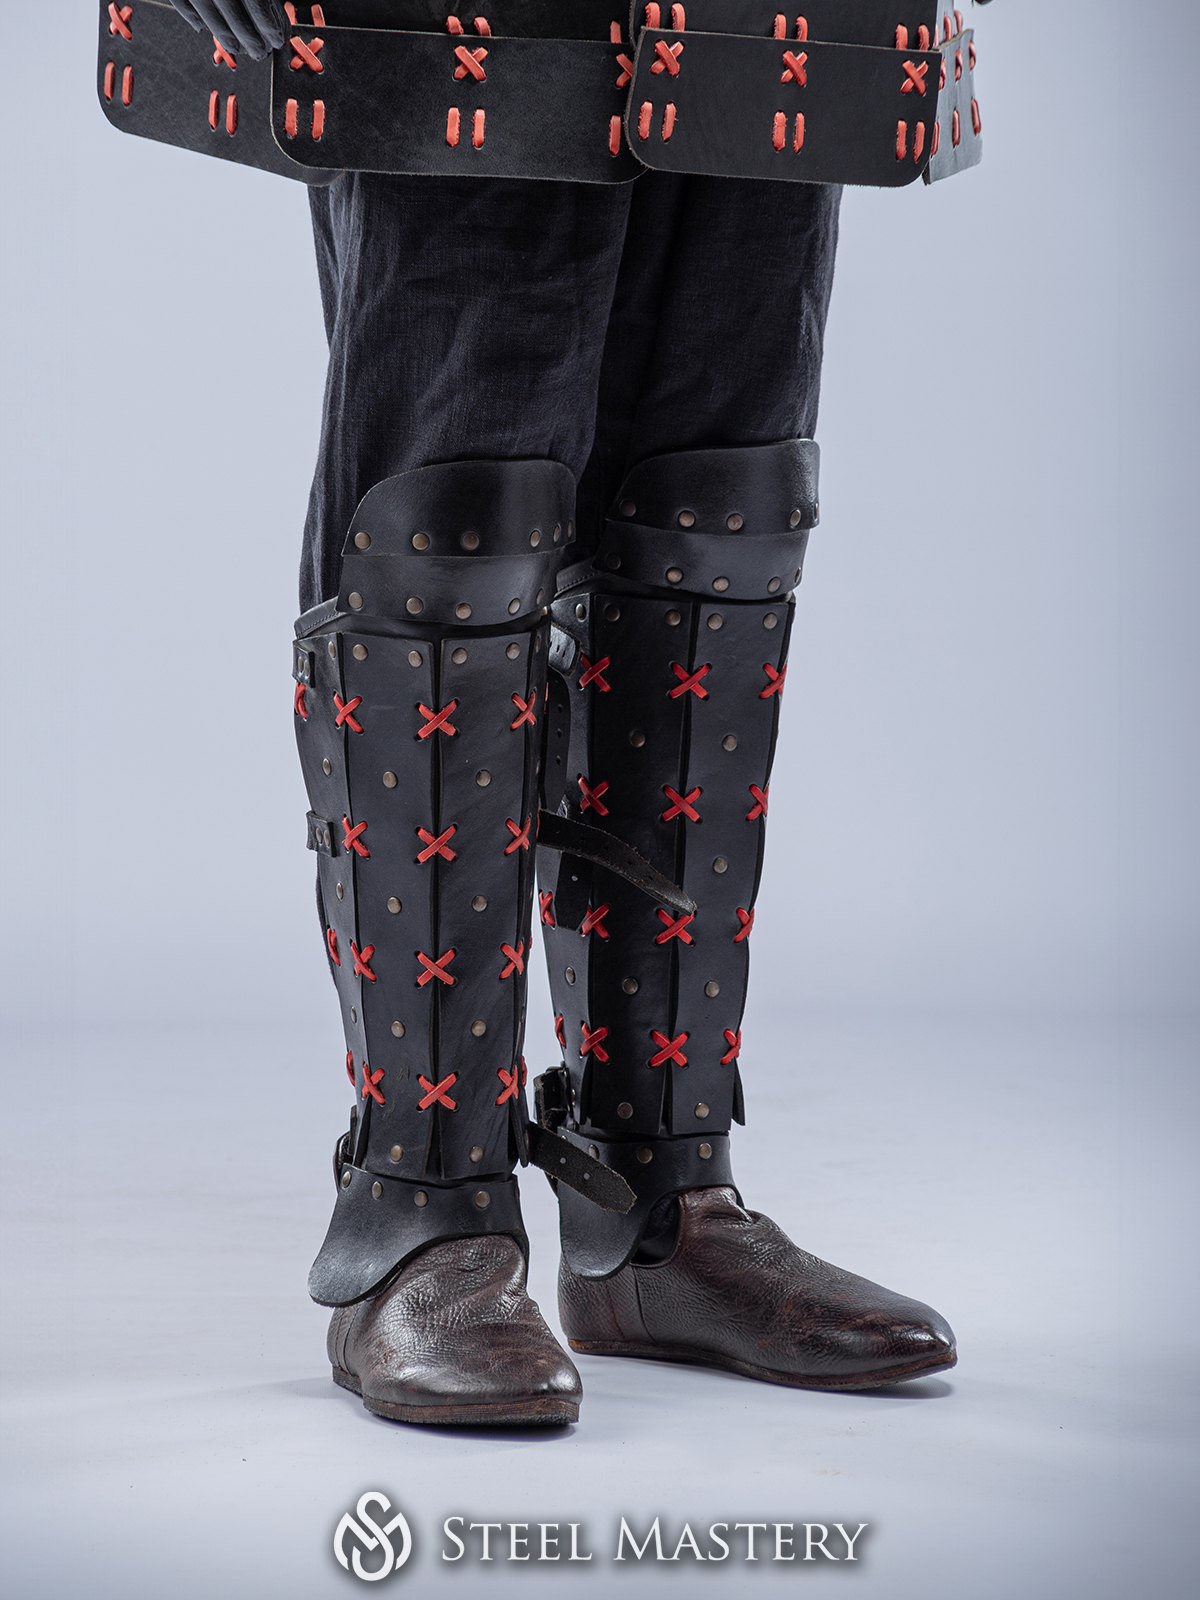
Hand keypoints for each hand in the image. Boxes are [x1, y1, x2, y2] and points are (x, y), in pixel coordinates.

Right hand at [169, 2, 286, 61]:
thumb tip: (275, 15)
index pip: (258, 6)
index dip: (270, 27)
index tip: (277, 39)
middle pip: (237, 21)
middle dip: (251, 40)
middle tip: (259, 51)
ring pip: (212, 22)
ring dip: (227, 38)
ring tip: (236, 46)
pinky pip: (185, 8)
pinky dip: (196, 21)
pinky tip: (203, 28)